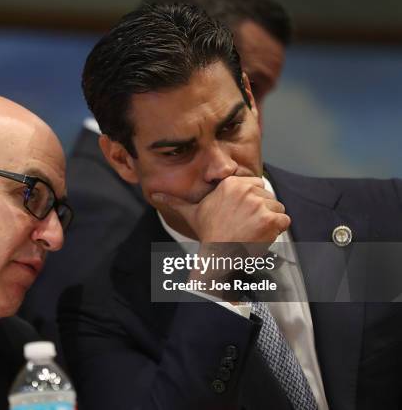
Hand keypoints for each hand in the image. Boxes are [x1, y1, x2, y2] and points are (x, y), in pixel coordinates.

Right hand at [152, 176, 290, 243]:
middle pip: (268, 196)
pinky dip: (278, 231)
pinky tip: (262, 236)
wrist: (218, 255)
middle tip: (245, 226)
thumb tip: (154, 194)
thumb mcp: (192, 213)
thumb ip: (175, 201)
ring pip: (277, 208)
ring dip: (270, 221)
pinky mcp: (272, 219)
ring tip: (253, 232)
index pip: (255, 185)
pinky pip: (285, 220)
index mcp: (232, 184)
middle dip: (261, 211)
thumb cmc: (208, 234)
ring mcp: (260, 204)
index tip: (241, 215)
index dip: (251, 201)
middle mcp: (246, 190)